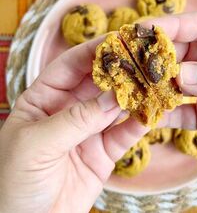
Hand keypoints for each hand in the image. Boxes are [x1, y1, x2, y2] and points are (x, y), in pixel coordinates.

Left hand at [0, 38, 147, 212]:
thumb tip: (114, 97)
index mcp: (44, 99)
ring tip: (155, 83)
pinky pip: (125, 133)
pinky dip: (140, 123)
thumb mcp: (37, 144)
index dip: (93, 51)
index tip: (118, 40)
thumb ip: (76, 119)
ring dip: (136, 95)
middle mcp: (69, 109)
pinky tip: (153, 113)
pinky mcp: (105, 151)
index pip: (70, 65)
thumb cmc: (14, 182)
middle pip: (98, 83)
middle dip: (120, 70)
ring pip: (116, 106)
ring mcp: (89, 130)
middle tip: (144, 59)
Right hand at [145, 12, 196, 181]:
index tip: (147, 30)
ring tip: (134, 88)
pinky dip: (164, 113)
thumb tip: (182, 74)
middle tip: (133, 63)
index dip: (176, 26)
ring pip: (178, 82)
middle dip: (159, 57)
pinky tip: (149, 115)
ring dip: (157, 85)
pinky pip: (180, 112)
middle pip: (185, 53)